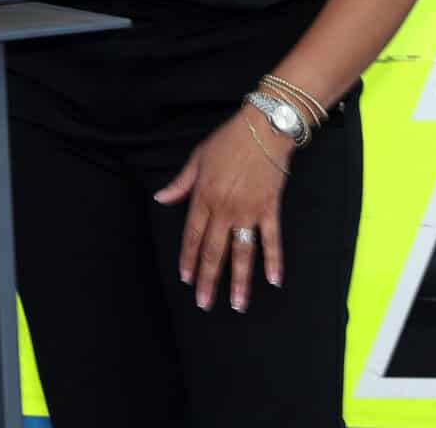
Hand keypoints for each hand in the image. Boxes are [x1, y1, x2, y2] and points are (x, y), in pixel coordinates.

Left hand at [153, 106, 291, 312]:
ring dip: (239, 281)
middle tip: (204, 303)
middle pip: (214, 251)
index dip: (188, 259)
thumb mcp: (197, 158)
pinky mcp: (269, 209)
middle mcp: (224, 209)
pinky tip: (274, 281)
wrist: (263, 129)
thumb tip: (161, 199)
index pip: (192, 235)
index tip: (186, 279)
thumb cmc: (227, 141)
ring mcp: (248, 212)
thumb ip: (180, 184)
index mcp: (204, 197)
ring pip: (242, 253)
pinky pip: (272, 239)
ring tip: (237, 305)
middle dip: (208, 279)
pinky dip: (274, 260)